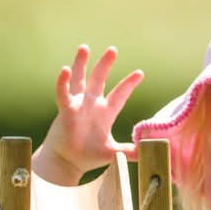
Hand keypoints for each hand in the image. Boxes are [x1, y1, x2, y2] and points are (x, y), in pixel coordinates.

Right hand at [37, 45, 143, 183]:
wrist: (67, 162)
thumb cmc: (88, 156)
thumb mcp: (113, 152)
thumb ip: (129, 151)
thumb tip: (147, 153)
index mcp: (105, 112)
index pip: (120, 94)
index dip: (129, 84)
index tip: (140, 73)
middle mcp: (92, 104)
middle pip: (99, 79)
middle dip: (106, 64)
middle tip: (113, 49)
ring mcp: (78, 105)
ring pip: (80, 79)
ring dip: (81, 64)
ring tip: (84, 48)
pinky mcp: (66, 110)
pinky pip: (63, 93)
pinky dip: (63, 82)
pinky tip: (65, 70)